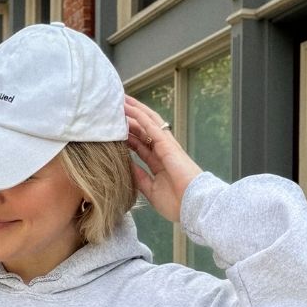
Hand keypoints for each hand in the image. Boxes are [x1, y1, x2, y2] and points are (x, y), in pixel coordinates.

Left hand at [125, 95, 202, 223]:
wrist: (192, 205)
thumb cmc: (175, 202)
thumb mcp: (150, 189)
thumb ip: (139, 177)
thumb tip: (126, 166)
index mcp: (159, 163)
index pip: (141, 145)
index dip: (128, 135)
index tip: (113, 129)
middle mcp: (163, 151)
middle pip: (143, 130)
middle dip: (130, 118)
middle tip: (115, 107)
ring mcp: (166, 146)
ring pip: (147, 123)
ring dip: (134, 111)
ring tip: (120, 100)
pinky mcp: (168, 145)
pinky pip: (151, 127)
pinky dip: (140, 116)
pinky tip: (129, 108)